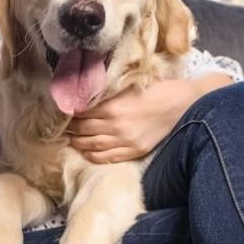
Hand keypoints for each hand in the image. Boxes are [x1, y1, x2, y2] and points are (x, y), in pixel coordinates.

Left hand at [64, 73, 233, 163]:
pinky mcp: (134, 151)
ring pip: (90, 145)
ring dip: (76, 142)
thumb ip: (106, 92)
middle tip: (60, 126)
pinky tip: (85, 151)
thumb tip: (83, 95)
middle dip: (69, 128)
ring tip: (68, 138)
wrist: (183, 103)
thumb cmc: (156, 88)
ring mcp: (125, 141)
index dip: (68, 112)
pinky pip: (106, 157)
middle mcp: (115, 126)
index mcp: (112, 107)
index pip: (80, 112)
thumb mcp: (128, 85)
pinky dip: (92, 155)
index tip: (61, 110)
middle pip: (82, 130)